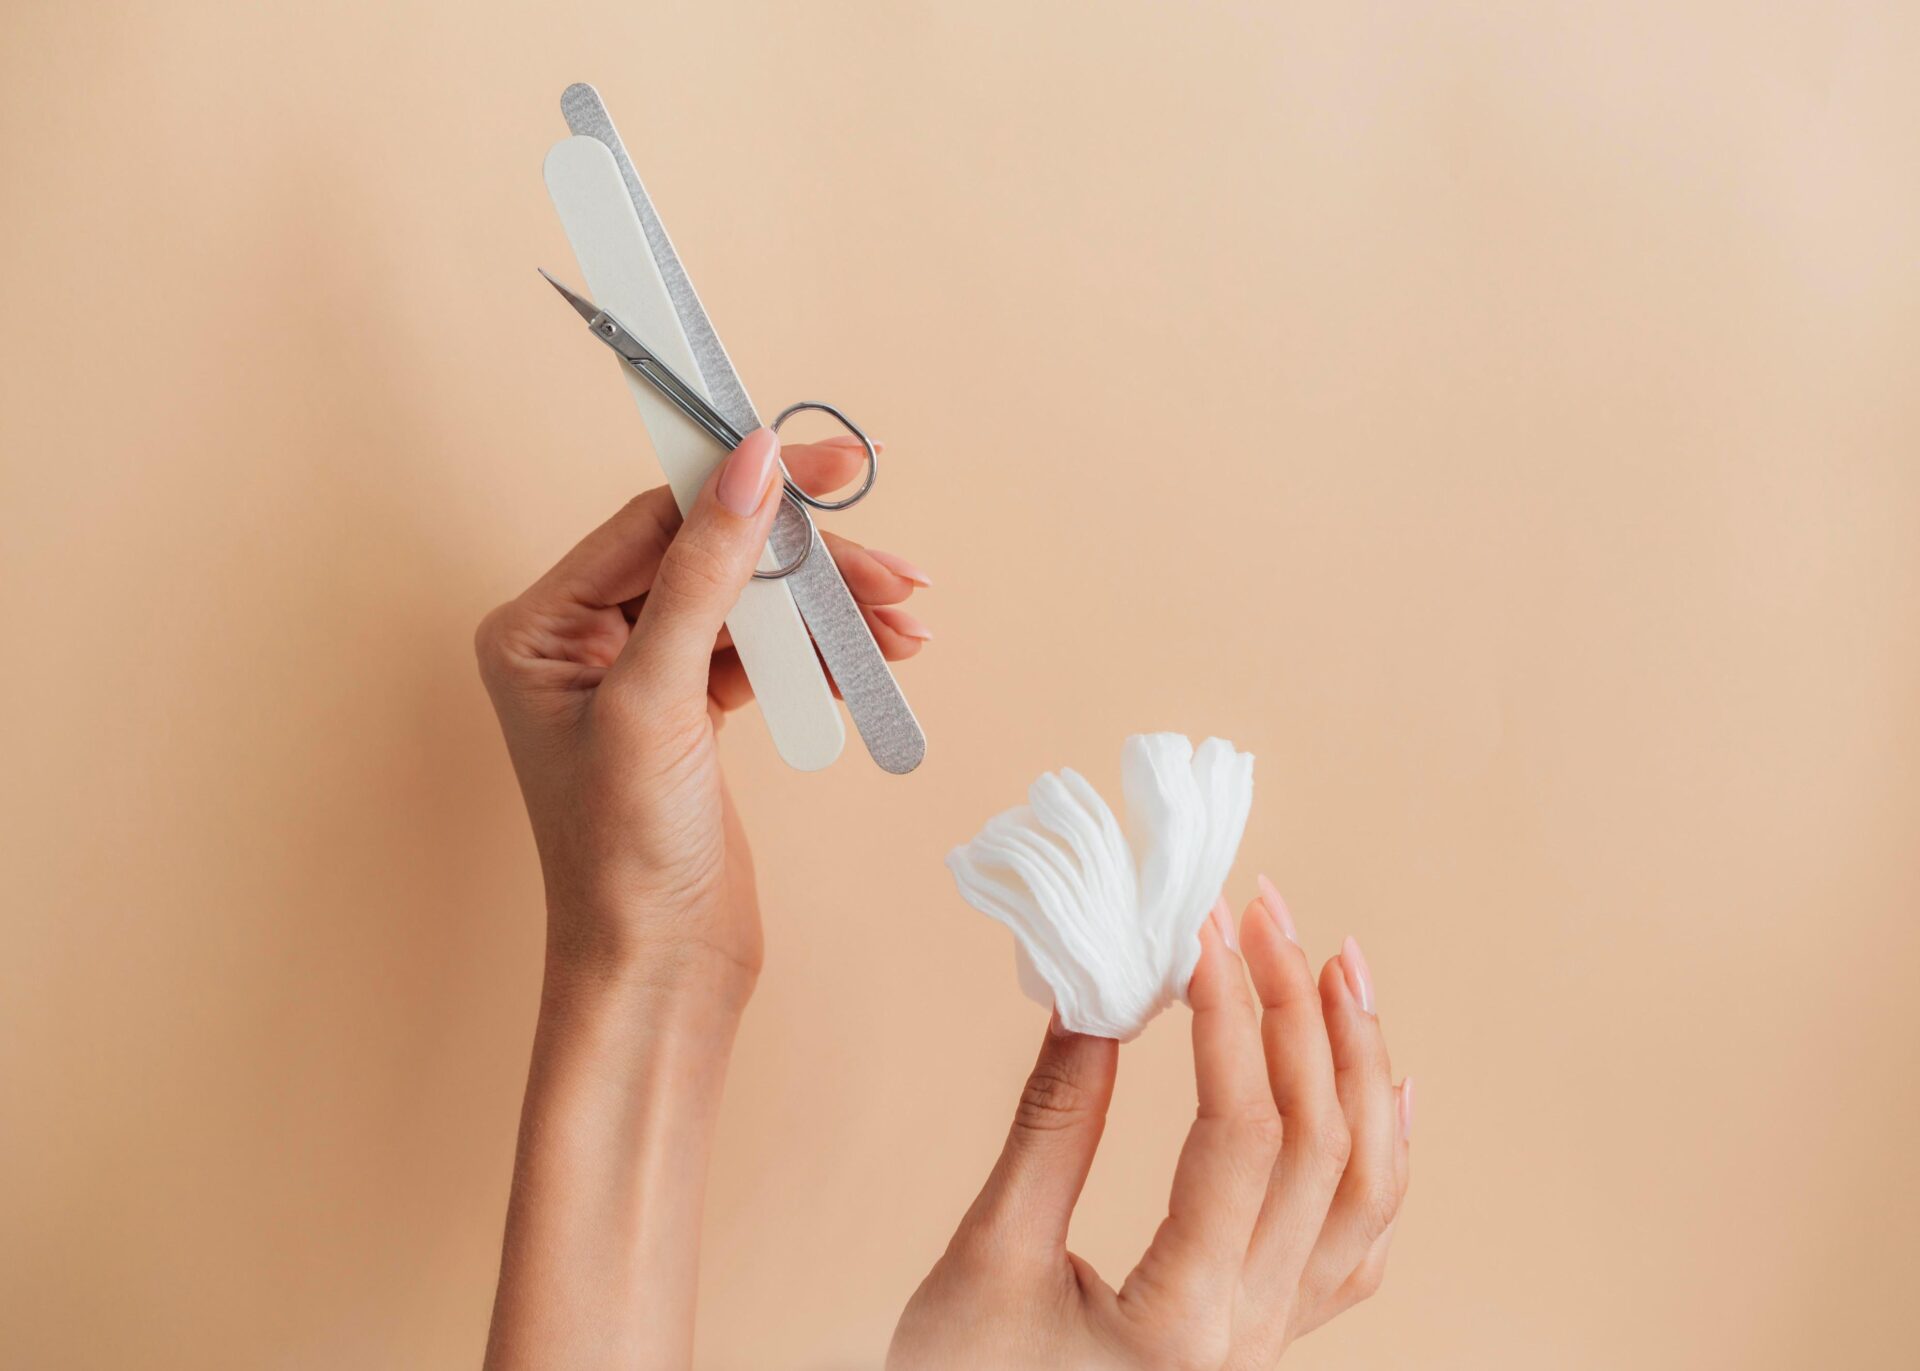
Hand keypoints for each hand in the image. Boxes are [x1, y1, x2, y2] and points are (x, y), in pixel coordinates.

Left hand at [478, 429, 931, 1370]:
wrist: (660, 976)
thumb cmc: (627, 856)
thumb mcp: (661, 701)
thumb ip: (704, 573)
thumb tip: (748, 463)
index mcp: (539, 627)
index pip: (655, 517)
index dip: (746, 484)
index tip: (833, 463)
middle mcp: (581, 643)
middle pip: (710, 553)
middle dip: (806, 559)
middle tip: (893, 568)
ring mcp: (638, 679)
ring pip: (746, 602)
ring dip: (826, 608)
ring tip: (904, 624)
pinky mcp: (690, 715)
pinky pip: (761, 652)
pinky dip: (818, 653)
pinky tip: (872, 664)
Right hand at [890, 884, 1410, 1369]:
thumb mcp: (986, 1260)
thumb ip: (1050, 1130)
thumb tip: (1092, 999)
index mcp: (1181, 1325)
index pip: (1240, 1137)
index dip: (1227, 1018)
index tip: (1201, 933)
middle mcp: (1249, 1339)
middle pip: (1320, 1148)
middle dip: (1298, 1014)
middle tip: (1264, 912)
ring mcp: (1269, 1342)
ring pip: (1366, 1193)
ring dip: (1359, 1068)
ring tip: (1337, 967)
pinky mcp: (1261, 1337)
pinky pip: (1358, 1246)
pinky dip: (1383, 1158)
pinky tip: (1385, 1090)